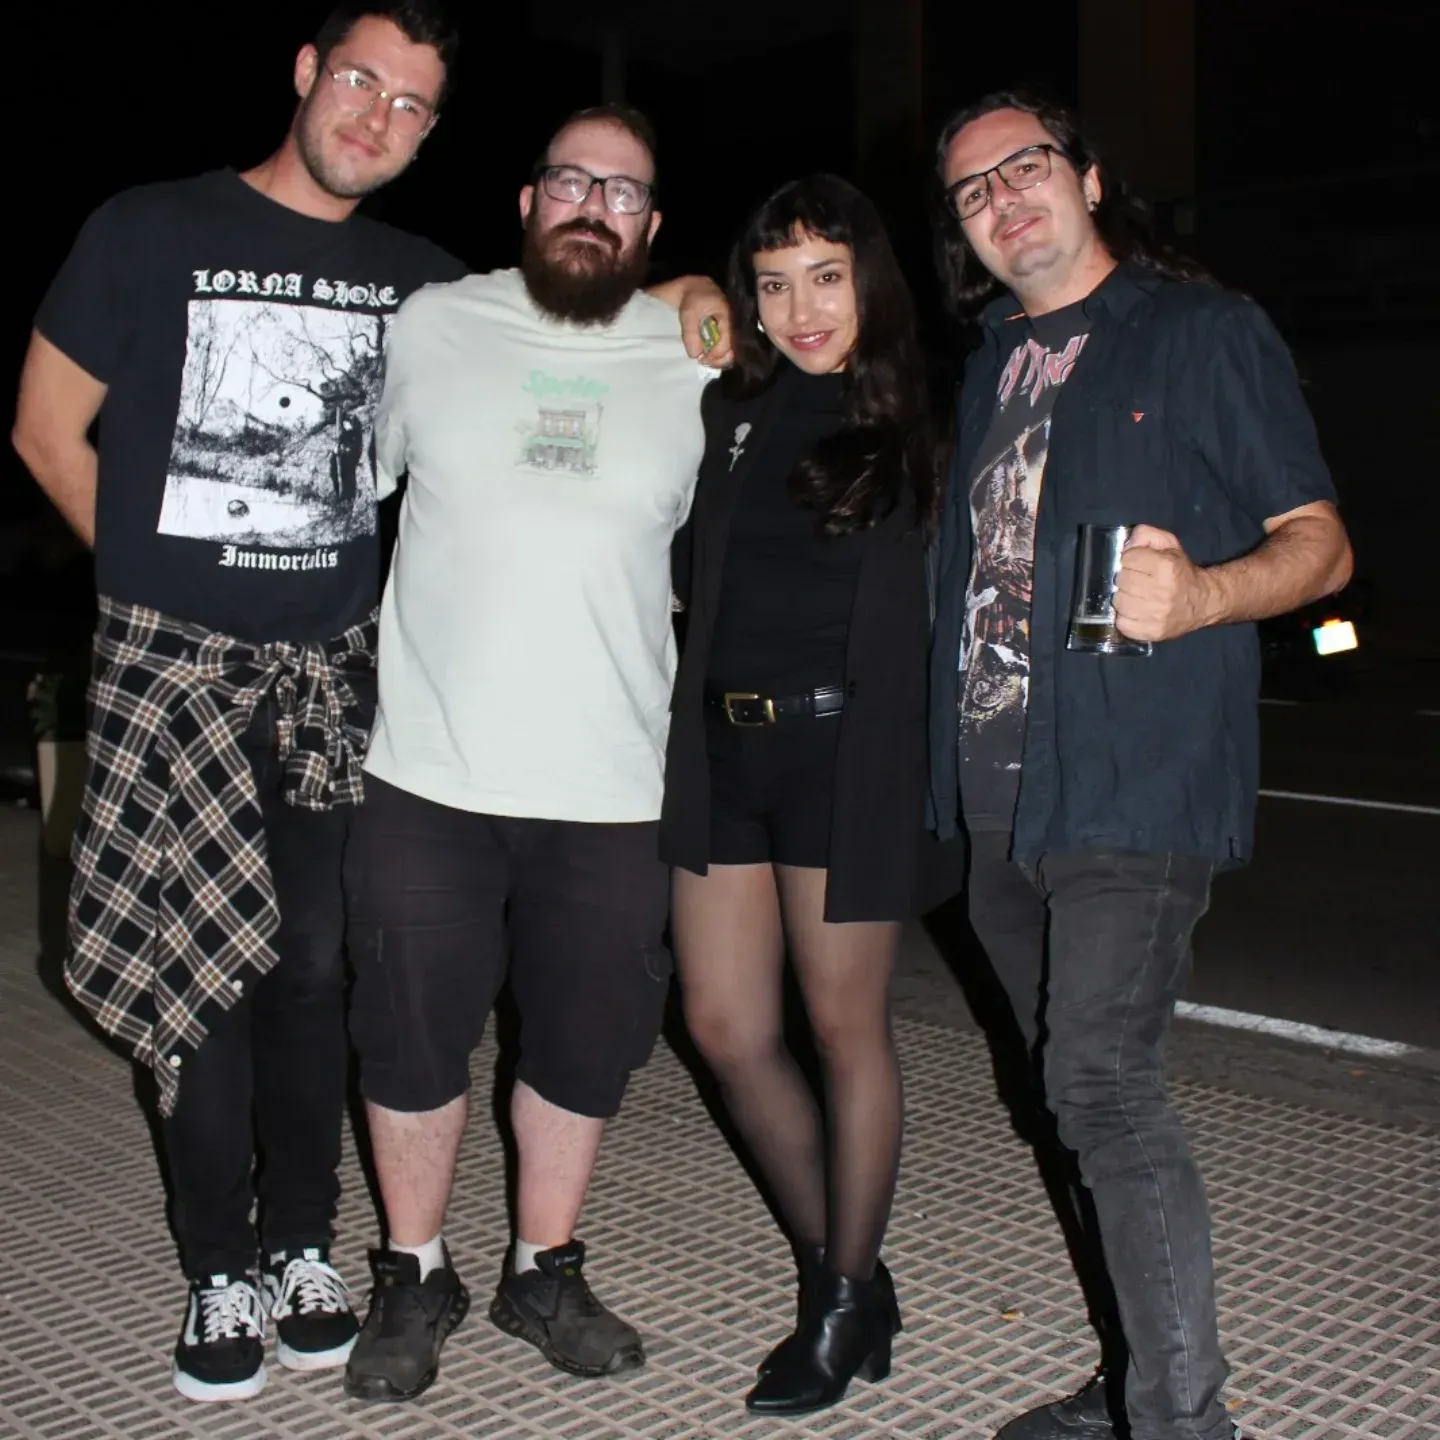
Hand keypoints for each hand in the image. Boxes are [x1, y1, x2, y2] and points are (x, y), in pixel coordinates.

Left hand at [677, 279, 732, 367]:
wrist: (693, 288)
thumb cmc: (692, 297)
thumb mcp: (688, 313)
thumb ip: (690, 333)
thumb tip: (695, 355)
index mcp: (727, 317)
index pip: (727, 342)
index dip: (716, 354)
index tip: (701, 358)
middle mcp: (733, 325)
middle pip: (733, 350)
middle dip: (718, 360)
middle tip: (703, 361)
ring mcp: (730, 330)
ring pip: (731, 352)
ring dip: (718, 360)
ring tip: (705, 360)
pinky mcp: (726, 333)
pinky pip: (726, 348)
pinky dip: (718, 355)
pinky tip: (709, 356)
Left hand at [1113, 525, 1217, 641]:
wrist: (1203, 602)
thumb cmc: (1181, 572)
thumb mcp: (1169, 544)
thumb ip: (1147, 534)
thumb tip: (1127, 544)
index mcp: (1166, 567)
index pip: (1127, 559)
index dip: (1129, 560)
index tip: (1137, 564)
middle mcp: (1161, 591)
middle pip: (1121, 580)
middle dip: (1125, 578)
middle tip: (1136, 581)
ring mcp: (1156, 615)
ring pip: (1119, 602)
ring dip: (1123, 598)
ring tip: (1135, 596)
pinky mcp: (1152, 632)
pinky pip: (1122, 623)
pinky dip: (1124, 617)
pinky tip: (1135, 611)